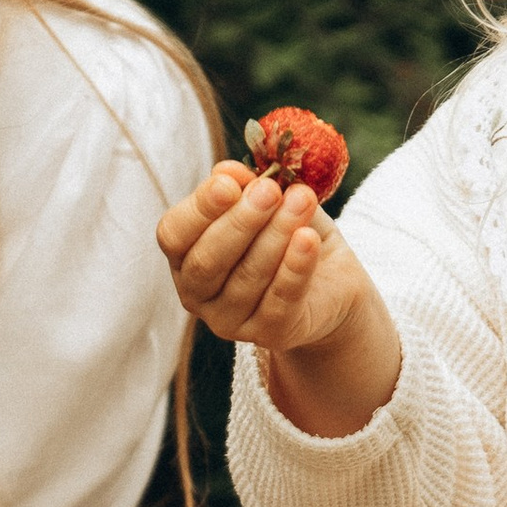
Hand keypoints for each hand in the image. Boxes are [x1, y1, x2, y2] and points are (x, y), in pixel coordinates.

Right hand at [156, 163, 402, 435]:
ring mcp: (229, 320)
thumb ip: (247, 187)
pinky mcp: (270, 335)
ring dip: (276, 235)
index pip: (174, 234)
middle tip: (270, 190)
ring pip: (247, 278)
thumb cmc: (288, 234)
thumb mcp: (270, 202)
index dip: (199, 208)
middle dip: (240, 221)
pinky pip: (281, 300)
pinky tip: (309, 238)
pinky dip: (295, 267)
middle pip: (207, 260)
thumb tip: (228, 172)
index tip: (230, 182)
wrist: (332, 281)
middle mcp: (197, 293)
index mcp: (184, 255)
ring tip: (302, 200)